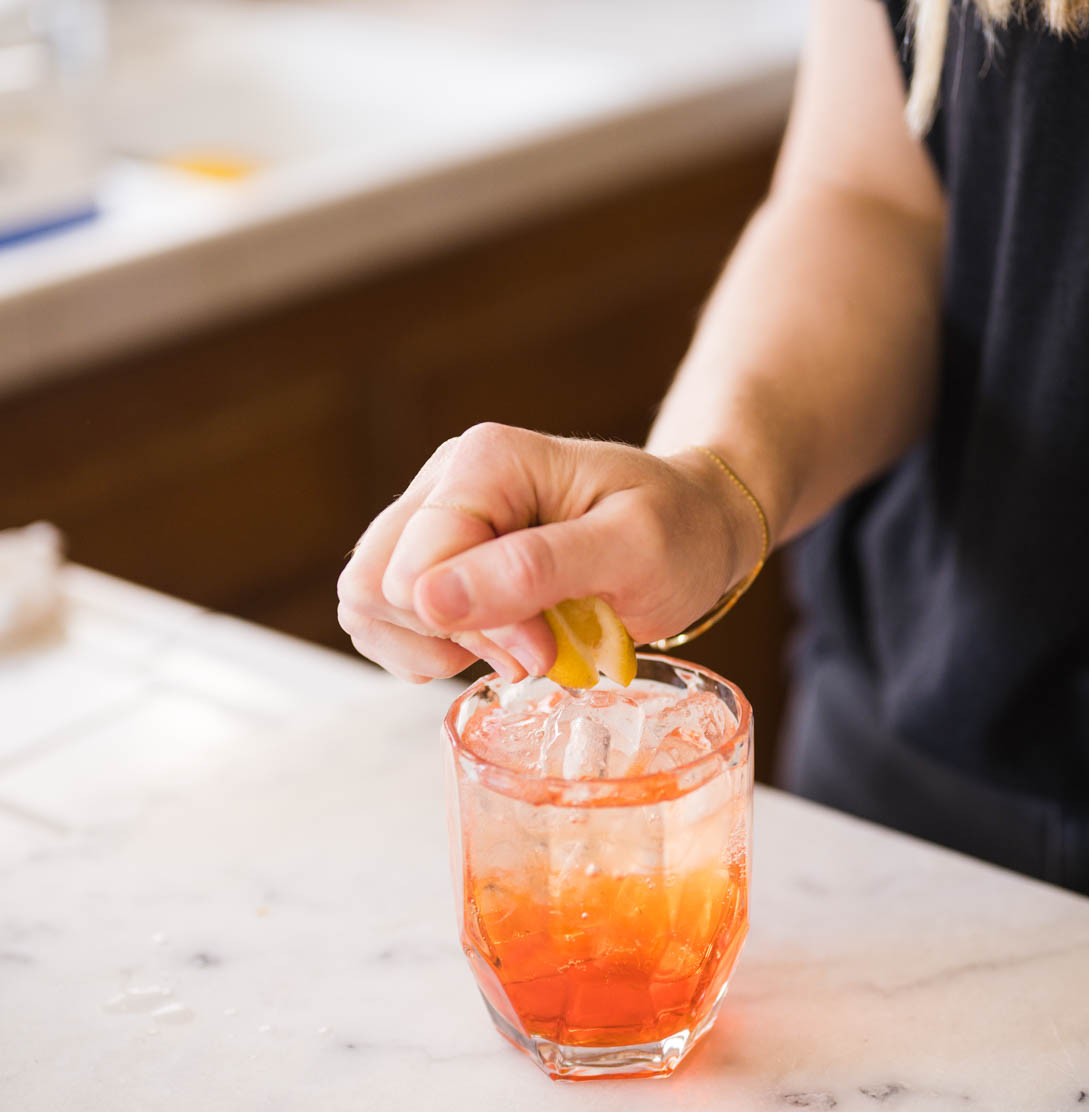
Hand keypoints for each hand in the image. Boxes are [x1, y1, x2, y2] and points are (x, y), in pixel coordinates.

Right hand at [336, 423, 761, 681]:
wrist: (695, 527)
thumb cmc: (677, 532)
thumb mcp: (632, 550)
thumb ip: (533, 570)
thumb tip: (430, 599)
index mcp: (485, 461)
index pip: (416, 566)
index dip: (473, 622)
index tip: (545, 645)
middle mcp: (445, 479)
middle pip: (378, 585)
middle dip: (454, 636)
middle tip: (539, 649)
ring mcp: (433, 518)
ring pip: (369, 603)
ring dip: (435, 647)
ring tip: (517, 647)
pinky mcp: (435, 557)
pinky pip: (383, 618)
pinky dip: (426, 650)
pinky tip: (490, 646)